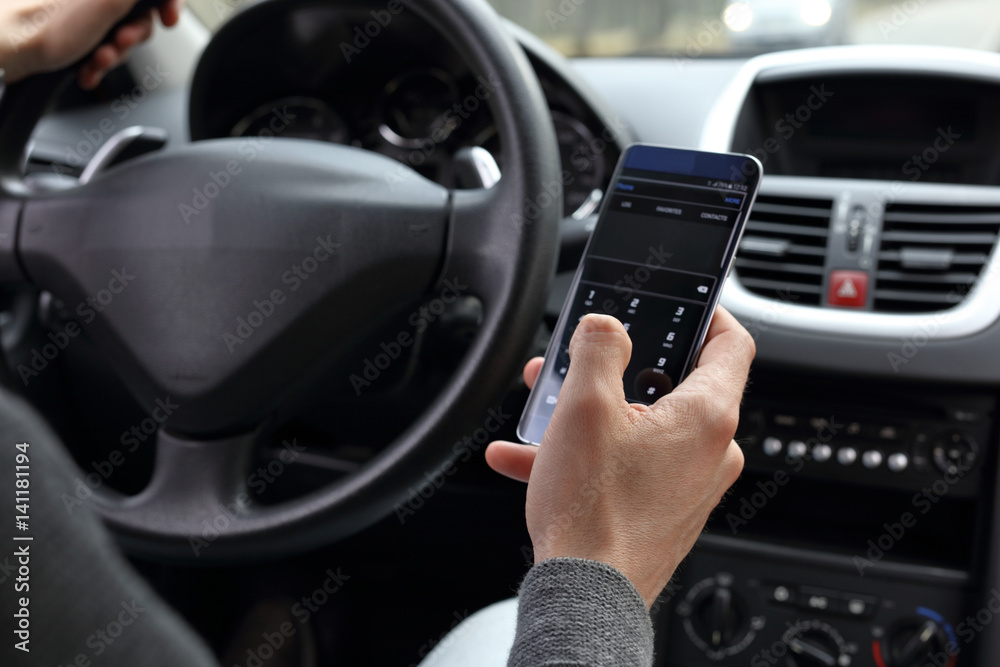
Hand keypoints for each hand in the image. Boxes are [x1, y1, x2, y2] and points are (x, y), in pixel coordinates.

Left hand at [0, 0, 182, 88]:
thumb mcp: (105, 2)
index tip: (167, 18)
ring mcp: (74, 8)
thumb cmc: (37, 26)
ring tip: (97, 61)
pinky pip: (96, 42)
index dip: (162, 1)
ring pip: (116, 29)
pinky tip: (87, 69)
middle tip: (120, 43)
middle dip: (133, 34)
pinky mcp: (65, 28)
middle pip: (133, 8)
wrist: (3, 56)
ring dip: (114, 53)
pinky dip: (96, 60)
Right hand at [486, 309, 753, 606]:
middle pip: (671, 385)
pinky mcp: (665, 509)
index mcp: (706, 416)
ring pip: (642, 427)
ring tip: (542, 414)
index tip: (683, 303)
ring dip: (590, 413)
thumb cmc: (595, 512)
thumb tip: (606, 326)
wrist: (588, 594)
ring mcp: (689, 484)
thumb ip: (598, 348)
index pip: (732, 343)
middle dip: (616, 369)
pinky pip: (628, 465)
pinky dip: (589, 454)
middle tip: (578, 363)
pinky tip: (533, 458)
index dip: (709, 313)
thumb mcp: (585, 407)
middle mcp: (710, 451)